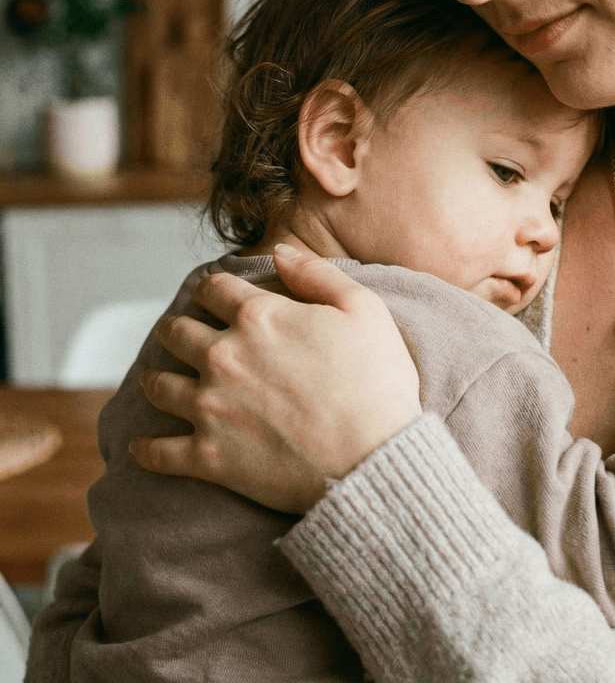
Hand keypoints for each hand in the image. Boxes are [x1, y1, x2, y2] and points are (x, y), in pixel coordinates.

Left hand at [130, 243, 420, 512]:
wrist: (371, 459)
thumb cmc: (377, 381)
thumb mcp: (364, 309)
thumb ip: (317, 274)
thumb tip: (281, 251)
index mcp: (260, 316)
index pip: (216, 288)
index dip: (215, 289)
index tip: (216, 295)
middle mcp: (223, 356)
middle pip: (177, 332)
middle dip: (178, 328)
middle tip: (180, 333)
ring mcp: (210, 407)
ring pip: (159, 385)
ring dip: (156, 378)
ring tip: (158, 380)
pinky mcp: (207, 457)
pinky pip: (157, 452)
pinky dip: (145, 448)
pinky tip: (142, 446)